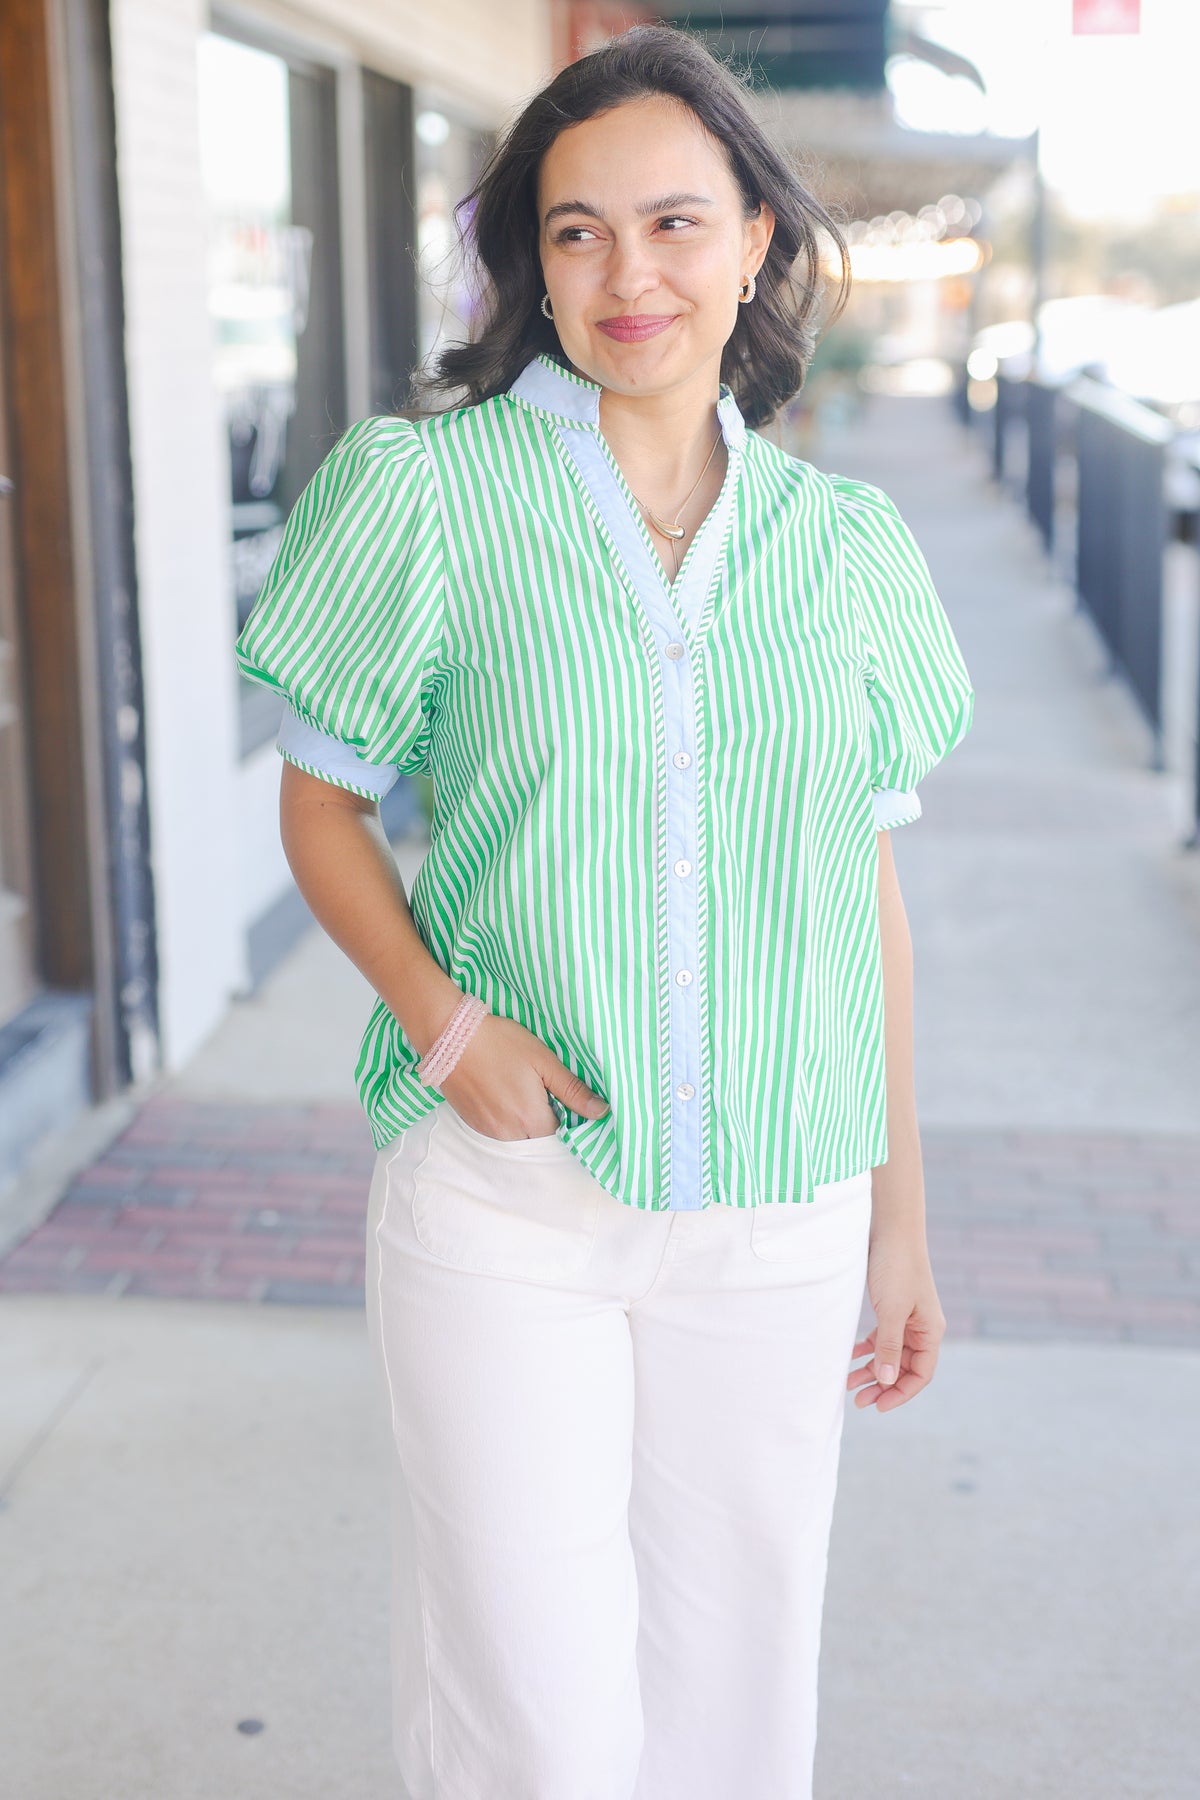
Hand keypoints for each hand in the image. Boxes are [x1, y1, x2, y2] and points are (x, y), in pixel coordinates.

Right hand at [438, 1013, 610, 1141]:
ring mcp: (488, 1131)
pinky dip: (505, 1119)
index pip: (561, 1134)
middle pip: (539, 1139)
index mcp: (532, 1120)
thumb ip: (573, 1090)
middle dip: (545, 1120)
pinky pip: (498, 1132)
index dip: (566, 1116)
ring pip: (518, 1137)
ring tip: (519, 1089)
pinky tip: (502, 1093)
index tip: (562, 1098)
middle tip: (540, 1090)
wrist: (450, 1036)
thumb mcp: (543, 1060)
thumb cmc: (500, 1042)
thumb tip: (601, 1111)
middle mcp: (510, 1134)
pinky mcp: (472, 1124)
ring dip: (524, 1121)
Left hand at [846, 1231, 945, 1411]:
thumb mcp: (891, 1311)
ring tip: (848, 1384)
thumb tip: (885, 1382)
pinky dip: (866, 1349)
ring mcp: (907, 1318)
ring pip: (890, 1354)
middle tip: (858, 1400)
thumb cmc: (896, 1268)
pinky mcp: (892, 1308)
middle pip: (903, 1368)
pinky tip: (849, 1355)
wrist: (890, 1229)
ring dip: (871, 1369)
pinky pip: (880, 1337)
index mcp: (931, 1332)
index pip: (920, 1375)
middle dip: (882, 1385)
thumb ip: (888, 1347)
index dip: (900, 1393)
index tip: (878, 1405)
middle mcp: (922, 1328)